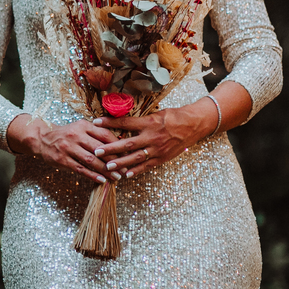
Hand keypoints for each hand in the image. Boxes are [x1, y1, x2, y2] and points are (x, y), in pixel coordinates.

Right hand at [7, 114, 120, 184]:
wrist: (42, 138)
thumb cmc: (66, 134)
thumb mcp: (80, 128)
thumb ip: (96, 133)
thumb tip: (119, 142)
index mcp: (83, 125)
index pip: (105, 135)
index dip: (117, 146)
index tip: (128, 155)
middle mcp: (76, 135)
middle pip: (100, 149)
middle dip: (115, 161)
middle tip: (125, 170)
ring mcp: (68, 147)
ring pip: (91, 160)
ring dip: (105, 170)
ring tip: (116, 178)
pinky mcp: (62, 159)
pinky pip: (80, 169)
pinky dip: (92, 175)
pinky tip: (102, 180)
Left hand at [93, 101, 217, 177]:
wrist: (193, 125)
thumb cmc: (173, 116)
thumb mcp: (155, 113)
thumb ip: (140, 119)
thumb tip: (121, 120)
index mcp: (148, 123)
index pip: (125, 123)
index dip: (109, 123)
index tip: (95, 122)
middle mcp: (151, 136)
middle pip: (127, 143)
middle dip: (111, 148)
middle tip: (97, 152)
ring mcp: (157, 149)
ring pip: (135, 157)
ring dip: (120, 163)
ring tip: (107, 166)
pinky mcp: (162, 158)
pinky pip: (146, 166)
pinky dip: (135, 171)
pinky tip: (125, 175)